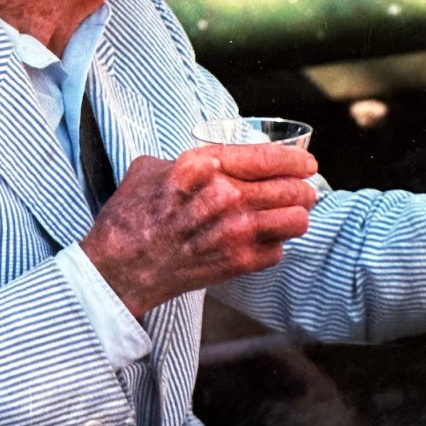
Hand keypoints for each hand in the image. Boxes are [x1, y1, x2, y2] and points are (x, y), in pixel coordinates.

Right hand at [80, 143, 317, 316]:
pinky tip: (264, 240)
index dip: (294, 160)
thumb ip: (187, 161)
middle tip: (304, 189)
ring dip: (296, 215)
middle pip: (291, 188)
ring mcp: (234, 232)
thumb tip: (210, 160)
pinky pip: (280, 250)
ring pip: (295, 220)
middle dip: (303, 188)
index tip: (305, 162)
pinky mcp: (237, 263)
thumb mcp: (150, 169)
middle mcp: (224, 196)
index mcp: (202, 165)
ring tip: (292, 214)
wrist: (120, 267)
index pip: (267, 157)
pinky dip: (275, 245)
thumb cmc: (131, 216)